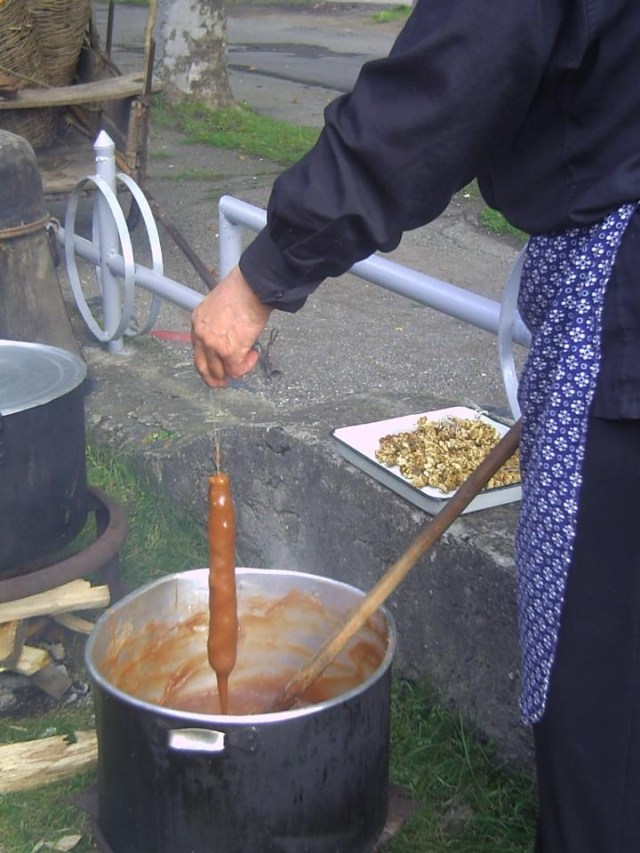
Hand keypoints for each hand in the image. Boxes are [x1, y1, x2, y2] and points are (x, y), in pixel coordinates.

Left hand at [191, 266, 271, 387]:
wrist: (252, 288)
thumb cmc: (241, 290)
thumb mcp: (218, 304)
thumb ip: (218, 322)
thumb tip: (230, 332)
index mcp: (197, 322)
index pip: (198, 350)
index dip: (208, 360)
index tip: (217, 364)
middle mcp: (201, 336)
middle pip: (202, 368)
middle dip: (214, 378)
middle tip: (224, 381)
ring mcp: (214, 346)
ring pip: (220, 373)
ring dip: (234, 371)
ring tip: (247, 360)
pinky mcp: (230, 352)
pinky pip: (236, 370)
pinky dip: (246, 366)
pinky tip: (254, 355)